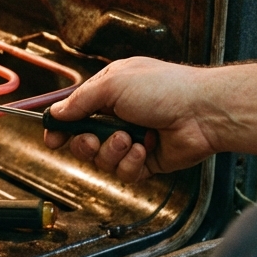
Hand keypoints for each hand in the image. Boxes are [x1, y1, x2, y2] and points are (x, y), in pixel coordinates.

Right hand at [43, 58, 217, 181]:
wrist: (204, 112)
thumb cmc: (165, 89)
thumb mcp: (113, 84)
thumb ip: (80, 101)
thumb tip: (57, 113)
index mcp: (109, 92)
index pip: (75, 113)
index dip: (61, 128)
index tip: (52, 139)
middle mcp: (119, 116)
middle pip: (83, 141)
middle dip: (86, 144)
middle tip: (93, 140)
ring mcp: (132, 139)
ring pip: (102, 160)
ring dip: (112, 151)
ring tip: (131, 139)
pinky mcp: (146, 161)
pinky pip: (124, 172)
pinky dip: (131, 162)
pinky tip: (146, 148)